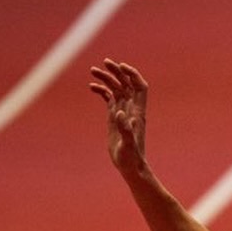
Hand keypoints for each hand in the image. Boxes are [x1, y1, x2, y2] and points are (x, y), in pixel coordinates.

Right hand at [89, 59, 148, 175]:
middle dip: (117, 72)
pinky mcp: (115, 117)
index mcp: (137, 112)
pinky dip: (102, 90)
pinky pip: (109, 98)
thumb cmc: (131, 159)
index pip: (140, 87)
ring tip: (93, 71)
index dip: (133, 74)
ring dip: (107, 78)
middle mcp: (131, 109)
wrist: (130, 167)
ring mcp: (122, 112)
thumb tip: (120, 113)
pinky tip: (91, 87)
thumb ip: (125, 129)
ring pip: (116, 88)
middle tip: (105, 62)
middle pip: (127, 84)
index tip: (121, 67)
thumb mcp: (128, 145)